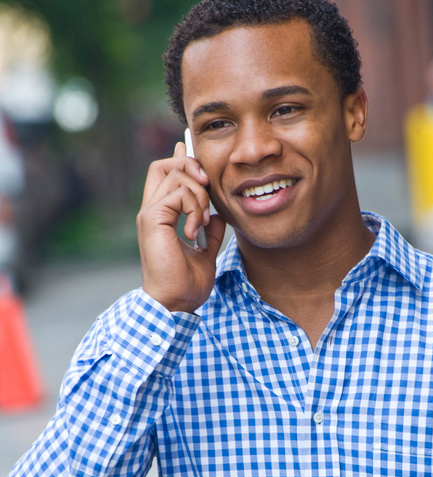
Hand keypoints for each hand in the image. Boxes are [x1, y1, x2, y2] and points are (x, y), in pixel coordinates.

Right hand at [137, 141, 225, 312]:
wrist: (175, 303)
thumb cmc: (187, 284)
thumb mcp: (206, 252)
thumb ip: (211, 231)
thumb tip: (220, 215)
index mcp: (161, 217)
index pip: (163, 174)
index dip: (180, 158)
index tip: (194, 154)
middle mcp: (151, 210)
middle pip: (165, 164)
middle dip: (192, 167)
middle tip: (208, 189)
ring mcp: (150, 213)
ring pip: (175, 173)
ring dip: (199, 195)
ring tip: (203, 222)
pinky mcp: (153, 219)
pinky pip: (178, 193)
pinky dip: (194, 208)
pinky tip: (195, 231)